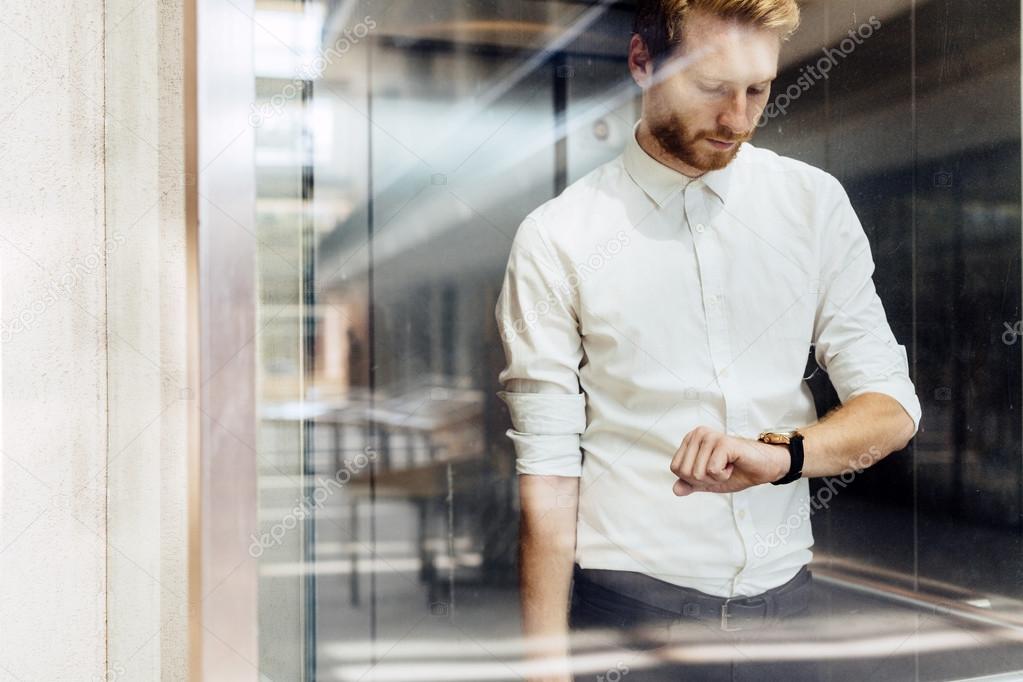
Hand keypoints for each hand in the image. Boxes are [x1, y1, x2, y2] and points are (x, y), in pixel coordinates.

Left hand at [669, 426, 788, 495]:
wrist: (763, 468)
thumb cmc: (737, 471)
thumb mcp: (709, 482)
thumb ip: (690, 484)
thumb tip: (675, 490)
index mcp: (691, 440)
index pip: (676, 468)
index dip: (694, 479)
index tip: (711, 470)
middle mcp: (698, 434)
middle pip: (685, 472)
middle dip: (704, 479)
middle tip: (721, 469)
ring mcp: (710, 437)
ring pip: (697, 473)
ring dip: (715, 477)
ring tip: (728, 466)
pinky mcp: (723, 443)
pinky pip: (712, 470)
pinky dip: (724, 475)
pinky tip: (733, 464)